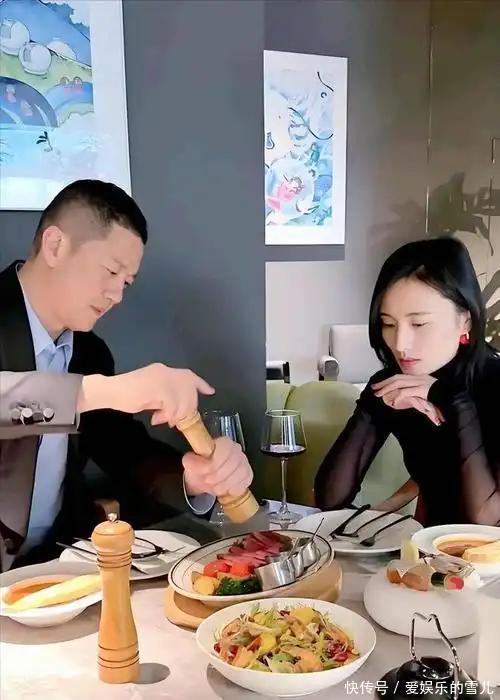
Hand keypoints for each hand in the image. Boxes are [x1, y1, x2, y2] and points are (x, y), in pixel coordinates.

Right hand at [78, 363, 213, 426]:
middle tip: (176, 420)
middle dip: (187, 407)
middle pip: (189, 389)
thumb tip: (176, 412)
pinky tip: (156, 419)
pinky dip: (167, 415)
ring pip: (182, 398)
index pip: (188, 375)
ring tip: (162, 420)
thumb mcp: (151, 395)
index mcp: (164, 371)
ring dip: (176, 413)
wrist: (111, 391)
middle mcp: (166, 371)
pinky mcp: (159, 387)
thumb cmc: (127, 395)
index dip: (200, 384)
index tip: (210, 391)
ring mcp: (162, 378)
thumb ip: (164, 399)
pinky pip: (172, 405)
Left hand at [182, 437, 252, 497]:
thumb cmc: (201, 467)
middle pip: (230, 466)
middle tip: (206, 481)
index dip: (213, 464)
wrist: (207, 477)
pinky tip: (224, 487)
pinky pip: (242, 484)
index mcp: (223, 442)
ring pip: (236, 477)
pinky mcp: (248, 475)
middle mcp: (237, 450)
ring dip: (221, 485)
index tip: (204, 472)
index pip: (224, 450)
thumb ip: (190, 460)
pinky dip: (231, 489)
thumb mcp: (191, 463)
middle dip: (215, 477)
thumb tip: (191, 460)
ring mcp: (244, 462)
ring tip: (213, 486)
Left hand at [372, 374, 443, 425]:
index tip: (378, 385)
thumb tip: (405, 395)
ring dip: (387, 389)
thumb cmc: (441, 394)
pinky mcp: (421, 389)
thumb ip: (416, 390)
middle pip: (396, 378)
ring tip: (379, 395)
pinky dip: (398, 396)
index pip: (399, 376)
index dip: (387, 380)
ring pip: (398, 383)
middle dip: (383, 383)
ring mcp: (419, 382)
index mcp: (417, 377)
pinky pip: (406, 392)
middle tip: (374, 388)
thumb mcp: (427, 390)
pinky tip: (393, 402)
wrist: (452, 394)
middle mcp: (417, 377)